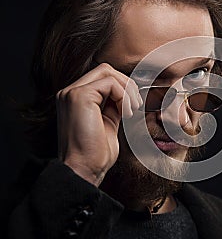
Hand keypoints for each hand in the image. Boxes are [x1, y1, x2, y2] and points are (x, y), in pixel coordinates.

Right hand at [56, 63, 141, 185]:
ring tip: (131, 110)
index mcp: (75, 99)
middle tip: (135, 105)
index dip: (122, 86)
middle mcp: (69, 93)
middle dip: (126, 84)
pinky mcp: (79, 96)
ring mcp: (72, 93)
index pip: (102, 77)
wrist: (84, 169)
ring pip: (108, 72)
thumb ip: (113, 105)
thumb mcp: (108, 122)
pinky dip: (124, 96)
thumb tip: (127, 94)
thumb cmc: (95, 153)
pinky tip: (125, 113)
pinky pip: (110, 83)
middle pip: (105, 70)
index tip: (133, 104)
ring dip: (127, 89)